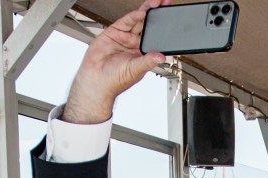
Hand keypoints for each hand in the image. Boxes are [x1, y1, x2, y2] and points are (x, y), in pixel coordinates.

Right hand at [64, 0, 170, 123]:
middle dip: (157, 15)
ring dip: (147, 11)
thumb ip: (148, 61)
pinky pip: (126, 22)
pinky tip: (142, 12)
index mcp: (143, 53)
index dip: (163, 28)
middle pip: (148, 25)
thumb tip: (162, 57)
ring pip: (138, 20)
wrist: (96, 79)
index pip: (156, 38)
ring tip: (156, 4)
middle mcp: (134, 44)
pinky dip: (134, 16)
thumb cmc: (115, 79)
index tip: (172, 20)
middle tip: (166, 4)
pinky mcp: (113, 32)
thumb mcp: (136, 70)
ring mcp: (124, 37)